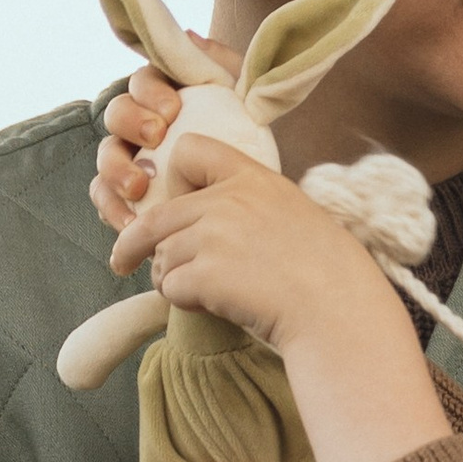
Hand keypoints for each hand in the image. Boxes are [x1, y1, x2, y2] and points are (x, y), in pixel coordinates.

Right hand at [91, 40, 239, 231]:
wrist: (253, 181)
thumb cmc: (244, 128)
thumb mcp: (240, 90)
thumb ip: (219, 62)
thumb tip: (190, 38)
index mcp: (161, 92)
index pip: (141, 81)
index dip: (150, 92)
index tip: (172, 109)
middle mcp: (138, 121)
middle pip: (116, 114)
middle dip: (131, 124)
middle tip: (155, 137)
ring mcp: (129, 157)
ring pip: (105, 157)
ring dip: (115, 171)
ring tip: (138, 188)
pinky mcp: (125, 192)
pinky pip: (106, 198)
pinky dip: (113, 210)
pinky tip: (130, 224)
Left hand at [110, 133, 388, 354]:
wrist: (337, 310)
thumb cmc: (329, 272)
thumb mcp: (295, 215)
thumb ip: (253, 208)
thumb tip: (212, 225)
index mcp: (253, 178)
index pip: (188, 150)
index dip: (174, 178)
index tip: (175, 203)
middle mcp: (228, 200)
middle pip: (157, 215)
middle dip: (135, 243)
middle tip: (125, 261)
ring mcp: (213, 236)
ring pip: (161, 256)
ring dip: (169, 278)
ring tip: (199, 294)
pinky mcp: (204, 274)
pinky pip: (169, 286)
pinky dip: (181, 301)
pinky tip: (210, 306)